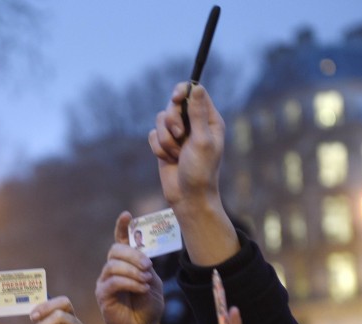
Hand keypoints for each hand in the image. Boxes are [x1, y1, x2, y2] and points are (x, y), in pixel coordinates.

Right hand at [95, 212, 163, 323]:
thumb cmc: (148, 306)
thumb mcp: (153, 282)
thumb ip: (146, 267)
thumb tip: (140, 257)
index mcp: (126, 264)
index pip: (121, 241)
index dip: (122, 227)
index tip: (127, 215)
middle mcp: (113, 270)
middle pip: (116, 250)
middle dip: (133, 255)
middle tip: (148, 267)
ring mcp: (105, 282)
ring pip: (113, 265)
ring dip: (132, 271)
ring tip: (145, 281)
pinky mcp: (103, 295)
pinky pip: (112, 282)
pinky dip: (129, 283)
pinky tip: (141, 288)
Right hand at [148, 82, 237, 265]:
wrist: (188, 197)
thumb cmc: (201, 171)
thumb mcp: (202, 141)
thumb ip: (197, 114)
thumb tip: (195, 88)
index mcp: (208, 119)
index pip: (194, 92)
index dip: (182, 92)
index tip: (175, 99)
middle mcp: (193, 124)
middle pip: (173, 104)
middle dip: (172, 121)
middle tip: (180, 136)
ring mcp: (178, 134)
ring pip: (160, 120)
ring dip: (165, 139)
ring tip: (176, 155)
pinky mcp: (164, 145)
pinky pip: (152, 135)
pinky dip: (158, 148)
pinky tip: (169, 160)